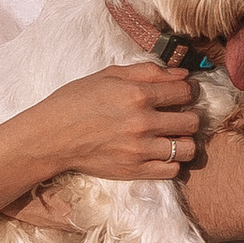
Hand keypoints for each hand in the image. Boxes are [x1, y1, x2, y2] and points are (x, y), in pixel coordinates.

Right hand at [20, 58, 202, 185]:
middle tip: (179, 115)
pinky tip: (160, 152)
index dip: (188, 90)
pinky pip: (172, 170)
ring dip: (185, 141)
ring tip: (173, 136)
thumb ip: (147, 71)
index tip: (182, 93)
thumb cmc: (76, 101)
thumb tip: (182, 74)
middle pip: (192, 121)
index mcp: (137, 94)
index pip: (185, 91)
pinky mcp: (134, 171)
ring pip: (188, 149)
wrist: (50, 136)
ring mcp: (140, 150)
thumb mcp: (109, 75)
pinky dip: (172, 162)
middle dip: (190, 115)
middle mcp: (143, 123)